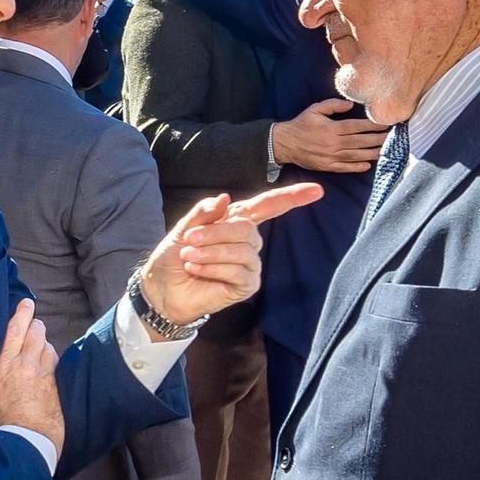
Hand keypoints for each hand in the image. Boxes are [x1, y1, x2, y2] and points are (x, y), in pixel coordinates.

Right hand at [0, 298, 63, 459]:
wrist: (27, 440)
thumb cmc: (6, 420)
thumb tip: (2, 357)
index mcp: (1, 368)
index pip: (12, 332)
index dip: (21, 315)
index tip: (26, 304)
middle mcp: (21, 366)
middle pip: (34, 332)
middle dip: (36, 327)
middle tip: (35, 327)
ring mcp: (41, 373)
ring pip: (47, 345)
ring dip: (45, 346)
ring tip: (39, 356)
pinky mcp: (55, 381)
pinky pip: (56, 362)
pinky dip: (53, 362)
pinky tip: (49, 370)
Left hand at [139, 184, 323, 325]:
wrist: (163, 289)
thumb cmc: (174, 257)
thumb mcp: (184, 228)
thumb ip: (204, 212)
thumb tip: (226, 198)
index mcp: (235, 222)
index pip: (268, 206)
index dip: (291, 197)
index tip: (316, 190)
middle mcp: (247, 242)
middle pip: (247, 229)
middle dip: (216, 233)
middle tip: (189, 240)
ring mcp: (249, 264)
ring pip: (242, 251)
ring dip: (211, 252)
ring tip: (189, 256)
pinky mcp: (246, 286)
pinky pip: (239, 272)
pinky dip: (214, 269)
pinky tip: (197, 270)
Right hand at [273, 99, 390, 172]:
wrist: (284, 143)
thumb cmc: (301, 124)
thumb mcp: (315, 109)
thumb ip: (333, 105)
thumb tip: (351, 105)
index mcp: (331, 128)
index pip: (357, 127)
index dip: (373, 126)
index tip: (386, 124)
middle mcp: (333, 144)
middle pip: (360, 142)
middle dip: (378, 139)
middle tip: (393, 137)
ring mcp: (330, 157)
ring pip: (356, 155)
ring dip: (372, 153)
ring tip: (386, 150)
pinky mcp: (327, 166)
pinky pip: (345, 168)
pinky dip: (357, 167)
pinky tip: (368, 165)